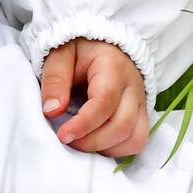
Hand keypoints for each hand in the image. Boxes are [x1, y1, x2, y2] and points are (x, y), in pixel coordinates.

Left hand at [40, 38, 148, 157]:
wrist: (100, 43)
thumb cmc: (79, 47)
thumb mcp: (60, 53)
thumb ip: (55, 79)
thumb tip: (51, 111)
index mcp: (113, 67)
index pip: (104, 103)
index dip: (83, 124)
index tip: (63, 135)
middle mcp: (133, 87)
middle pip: (122, 126)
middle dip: (92, 141)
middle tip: (67, 139)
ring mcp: (140, 102)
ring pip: (134, 138)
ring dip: (106, 148)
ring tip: (80, 142)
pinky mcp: (141, 113)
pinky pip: (138, 140)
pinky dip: (118, 149)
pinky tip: (96, 142)